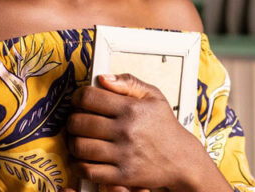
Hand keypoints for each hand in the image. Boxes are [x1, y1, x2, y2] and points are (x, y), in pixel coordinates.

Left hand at [65, 73, 201, 190]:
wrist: (182, 159)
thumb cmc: (165, 127)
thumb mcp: (154, 96)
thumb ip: (128, 82)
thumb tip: (103, 78)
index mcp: (132, 108)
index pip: (89, 97)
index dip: (77, 97)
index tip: (78, 100)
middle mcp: (126, 130)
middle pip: (79, 122)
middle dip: (72, 120)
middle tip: (77, 120)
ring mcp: (123, 154)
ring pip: (79, 147)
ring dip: (73, 142)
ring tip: (79, 138)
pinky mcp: (122, 175)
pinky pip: (88, 170)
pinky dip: (78, 165)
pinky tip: (82, 158)